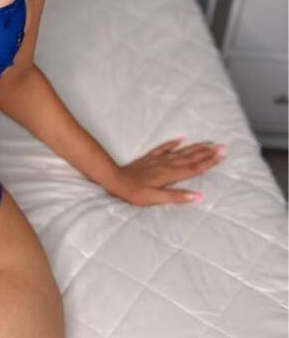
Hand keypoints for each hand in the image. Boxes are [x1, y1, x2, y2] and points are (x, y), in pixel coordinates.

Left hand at [107, 136, 225, 205]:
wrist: (115, 179)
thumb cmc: (135, 192)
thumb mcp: (156, 198)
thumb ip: (177, 196)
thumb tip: (198, 196)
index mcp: (170, 175)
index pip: (194, 168)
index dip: (209, 162)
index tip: (221, 156)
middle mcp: (167, 165)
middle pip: (191, 157)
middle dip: (207, 152)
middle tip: (222, 146)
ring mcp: (158, 160)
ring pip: (181, 152)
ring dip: (195, 147)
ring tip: (208, 143)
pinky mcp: (149, 158)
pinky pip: (164, 148)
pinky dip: (173, 143)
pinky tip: (181, 138)